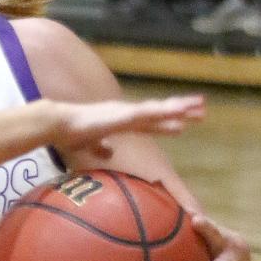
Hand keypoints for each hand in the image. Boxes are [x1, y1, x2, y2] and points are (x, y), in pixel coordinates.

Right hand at [52, 93, 205, 156]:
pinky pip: (148, 115)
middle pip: (160, 112)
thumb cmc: (69, 133)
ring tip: (199, 108)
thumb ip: (102, 147)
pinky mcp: (121, 115)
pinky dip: (164, 114)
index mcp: (120, 120)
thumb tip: (111, 153)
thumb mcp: (90, 145)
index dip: (167, 122)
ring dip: (179, 109)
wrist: (57, 124)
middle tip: (203, 110)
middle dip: (181, 111)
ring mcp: (125, 112)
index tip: (185, 123)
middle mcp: (126, 113)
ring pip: (158, 110)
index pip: (149, 122)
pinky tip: (178, 114)